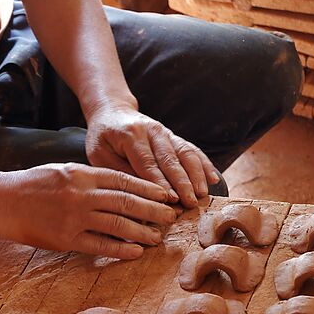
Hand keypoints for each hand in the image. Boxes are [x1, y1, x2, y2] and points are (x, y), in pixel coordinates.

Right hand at [0, 163, 176, 259]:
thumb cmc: (32, 185)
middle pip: (127, 202)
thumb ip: (90, 178)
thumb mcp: (62, 171)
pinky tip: (137, 252)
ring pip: (118, 225)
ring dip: (142, 231)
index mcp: (82, 174)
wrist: (1, 201)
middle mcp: (81, 194)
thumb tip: (120, 186)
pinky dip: (121, 249)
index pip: (124, 180)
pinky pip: (100, 245)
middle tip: (171, 217)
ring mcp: (74, 218)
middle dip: (153, 210)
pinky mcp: (66, 239)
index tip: (165, 195)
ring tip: (159, 237)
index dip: (148, 189)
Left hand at [84, 104, 220, 208]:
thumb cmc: (102, 137)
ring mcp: (166, 133)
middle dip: (183, 183)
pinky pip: (192, 150)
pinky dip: (204, 164)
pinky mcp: (174, 137)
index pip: (148, 163)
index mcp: (131, 136)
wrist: (112, 110)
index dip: (162, 183)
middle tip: (191, 203)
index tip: (172, 200)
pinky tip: (213, 179)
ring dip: (197, 175)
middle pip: (171, 160)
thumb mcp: (99, 155)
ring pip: (186, 154)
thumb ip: (119, 172)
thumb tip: (140, 194)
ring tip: (204, 194)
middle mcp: (153, 132)